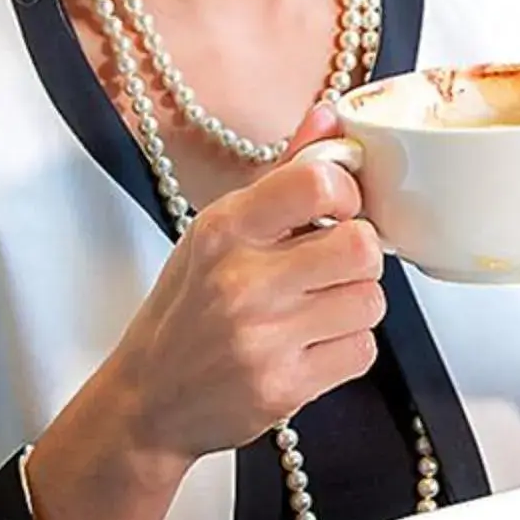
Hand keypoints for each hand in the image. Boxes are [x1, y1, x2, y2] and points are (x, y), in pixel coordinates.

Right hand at [103, 104, 386, 460]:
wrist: (149, 402)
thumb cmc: (186, 311)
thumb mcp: (216, 233)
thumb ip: (281, 176)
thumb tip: (329, 117)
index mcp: (224, 229)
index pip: (317, 182)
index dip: (348, 192)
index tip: (337, 208)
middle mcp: (241, 281)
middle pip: (361, 246)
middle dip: (359, 255)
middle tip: (334, 266)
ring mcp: (262, 338)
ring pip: (370, 301)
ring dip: (355, 305)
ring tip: (317, 309)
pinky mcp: (284, 387)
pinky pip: (363, 350)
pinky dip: (348, 348)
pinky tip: (313, 345)